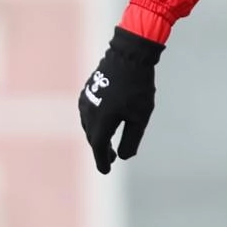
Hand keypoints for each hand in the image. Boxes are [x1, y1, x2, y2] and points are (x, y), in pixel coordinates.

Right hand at [77, 27, 164, 174]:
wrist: (128, 56)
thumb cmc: (138, 87)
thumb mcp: (140, 116)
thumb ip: (131, 138)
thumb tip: (123, 157)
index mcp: (102, 120)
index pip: (99, 146)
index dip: (102, 160)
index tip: (106, 171)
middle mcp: (88, 112)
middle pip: (93, 137)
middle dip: (101, 149)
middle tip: (111, 158)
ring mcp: (85, 101)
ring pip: (89, 126)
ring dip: (97, 136)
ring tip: (108, 144)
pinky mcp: (86, 92)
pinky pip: (88, 114)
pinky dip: (95, 123)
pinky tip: (104, 124)